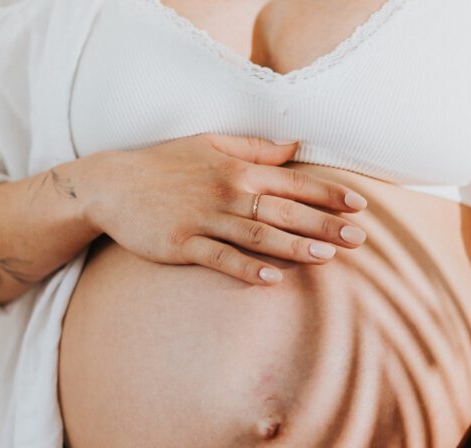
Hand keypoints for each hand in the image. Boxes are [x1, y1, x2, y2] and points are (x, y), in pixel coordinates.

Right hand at [60, 133, 369, 285]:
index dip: (328, 194)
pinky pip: (221, 258)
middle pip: (284, 211)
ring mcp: (204, 220)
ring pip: (258, 235)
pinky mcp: (184, 245)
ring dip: (294, 246)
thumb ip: (256, 148)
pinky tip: (273, 279)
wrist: (111, 186)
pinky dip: (247, 268)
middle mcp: (226, 193)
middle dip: (324, 224)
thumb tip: (296, 145)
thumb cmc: (163, 165)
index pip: (292, 182)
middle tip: (359, 238)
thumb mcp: (210, 144)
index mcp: (237, 170)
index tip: (359, 206)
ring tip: (328, 258)